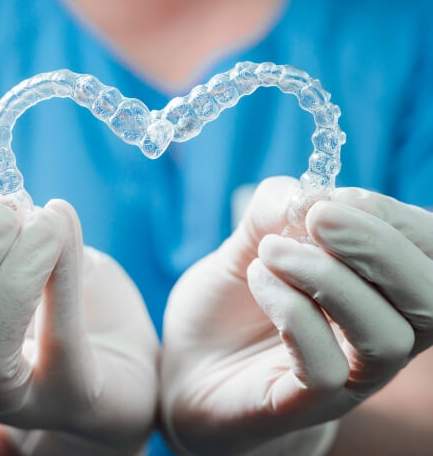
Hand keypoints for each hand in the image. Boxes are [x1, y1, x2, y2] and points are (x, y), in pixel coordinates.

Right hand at [0, 163, 157, 453]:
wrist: (133, 369)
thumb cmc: (85, 313)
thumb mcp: (52, 265)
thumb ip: (30, 241)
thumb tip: (23, 204)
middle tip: (8, 209)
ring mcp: (14, 396)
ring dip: (8, 276)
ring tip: (42, 225)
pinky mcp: (68, 396)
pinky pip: (58, 341)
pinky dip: (59, 283)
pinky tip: (65, 235)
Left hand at [161, 177, 428, 454]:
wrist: (188, 360)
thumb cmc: (230, 300)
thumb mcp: (249, 242)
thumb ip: (277, 211)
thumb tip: (308, 191)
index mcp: (376, 287)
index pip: (426, 252)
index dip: (394, 218)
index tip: (336, 197)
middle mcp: (375, 333)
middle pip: (429, 298)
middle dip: (378, 246)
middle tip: (318, 217)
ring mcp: (347, 377)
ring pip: (387, 337)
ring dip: (327, 277)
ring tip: (270, 251)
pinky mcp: (305, 405)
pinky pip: (326, 369)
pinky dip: (292, 312)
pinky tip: (258, 281)